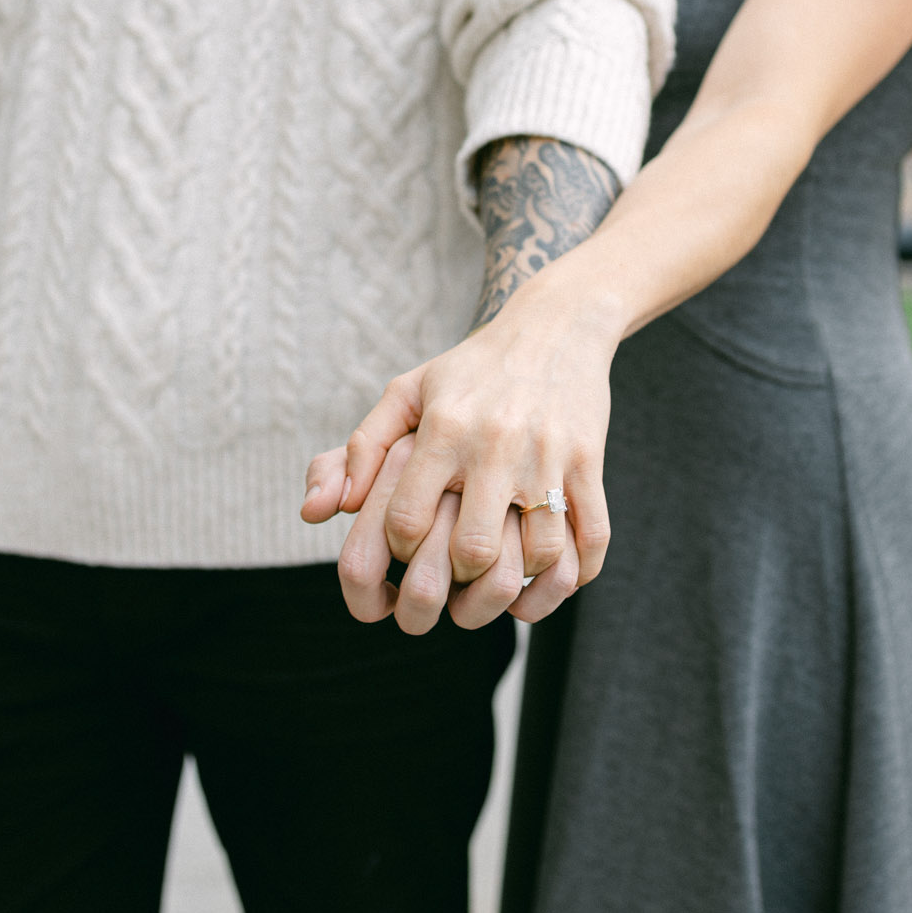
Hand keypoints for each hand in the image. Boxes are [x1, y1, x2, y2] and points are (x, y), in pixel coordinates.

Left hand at [309, 280, 616, 631]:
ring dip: (519, 583)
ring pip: (539, 552)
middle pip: (474, 548)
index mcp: (444, 429)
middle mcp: (495, 445)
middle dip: (459, 582)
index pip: (409, 520)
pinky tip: (549, 579)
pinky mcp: (589, 463)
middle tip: (454, 585)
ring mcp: (548, 456)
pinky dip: (572, 574)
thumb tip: (320, 511)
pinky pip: (591, 538)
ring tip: (500, 587)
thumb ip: (362, 448)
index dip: (402, 551)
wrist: (556, 325)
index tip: (410, 549)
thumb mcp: (407, 391)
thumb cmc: (471, 369)